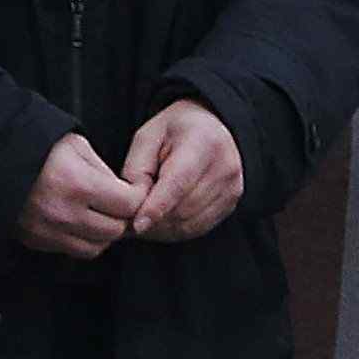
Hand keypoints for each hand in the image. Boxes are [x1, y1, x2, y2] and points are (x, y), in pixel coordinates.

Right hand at [19, 128, 143, 258]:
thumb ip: (102, 170)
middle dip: (122, 216)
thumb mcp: (73, 144)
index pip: (129, 204)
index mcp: (78, 183)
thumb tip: (121, 192)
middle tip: (116, 203)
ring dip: (103, 232)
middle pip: (117, 229)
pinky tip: (77, 221)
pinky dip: (83, 240)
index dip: (138, 196)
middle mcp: (65, 212)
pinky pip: (74, 250)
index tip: (134, 190)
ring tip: (97, 213)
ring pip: (99, 246)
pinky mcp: (36, 240)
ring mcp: (49, 230)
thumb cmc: (32, 144)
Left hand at [121, 98, 245, 239]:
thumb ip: (137, 168)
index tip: (138, 225)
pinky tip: (160, 224)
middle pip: (184, 208)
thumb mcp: (148, 136)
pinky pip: (200, 227)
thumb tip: (133, 203)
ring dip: (164, 229)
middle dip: (154, 220)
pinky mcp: (231, 204)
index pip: (177, 184)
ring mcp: (231, 189)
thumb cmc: (174, 130)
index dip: (156, 207)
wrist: (212, 127)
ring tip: (141, 224)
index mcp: (201, 144)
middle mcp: (223, 169)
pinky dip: (177, 230)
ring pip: (192, 223)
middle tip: (127, 224)